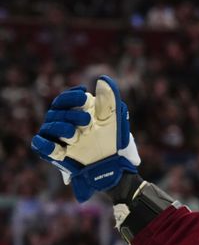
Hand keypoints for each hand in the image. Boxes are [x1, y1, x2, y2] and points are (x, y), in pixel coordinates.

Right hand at [31, 75, 139, 201]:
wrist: (112, 165)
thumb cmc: (112, 142)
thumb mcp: (113, 120)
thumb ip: (109, 99)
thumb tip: (103, 78)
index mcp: (73, 112)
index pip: (65, 99)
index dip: (72, 96)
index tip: (84, 95)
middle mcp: (61, 122)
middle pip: (56, 111)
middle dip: (71, 114)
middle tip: (87, 120)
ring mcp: (56, 137)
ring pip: (49, 126)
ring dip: (63, 129)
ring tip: (77, 135)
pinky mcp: (52, 152)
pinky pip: (40, 144)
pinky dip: (46, 144)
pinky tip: (59, 147)